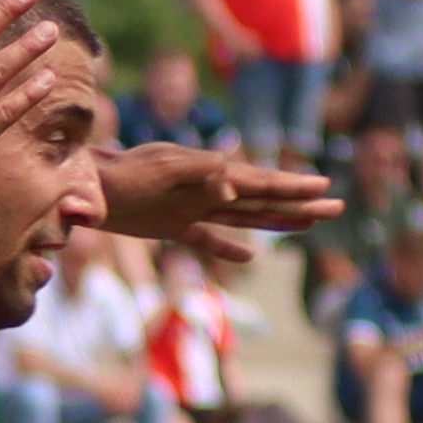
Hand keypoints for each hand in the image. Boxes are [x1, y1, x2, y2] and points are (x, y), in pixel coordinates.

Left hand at [100, 142, 340, 247]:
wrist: (86, 183)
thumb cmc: (122, 170)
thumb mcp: (161, 165)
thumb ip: (197, 173)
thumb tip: (230, 188)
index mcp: (212, 175)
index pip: (261, 182)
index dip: (292, 186)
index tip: (324, 186)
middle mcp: (208, 192)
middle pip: (263, 200)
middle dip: (299, 204)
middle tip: (335, 207)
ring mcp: (192, 210)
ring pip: (245, 217)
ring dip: (277, 221)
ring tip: (309, 223)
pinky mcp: (170, 226)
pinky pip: (206, 239)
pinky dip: (227, 247)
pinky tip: (249, 256)